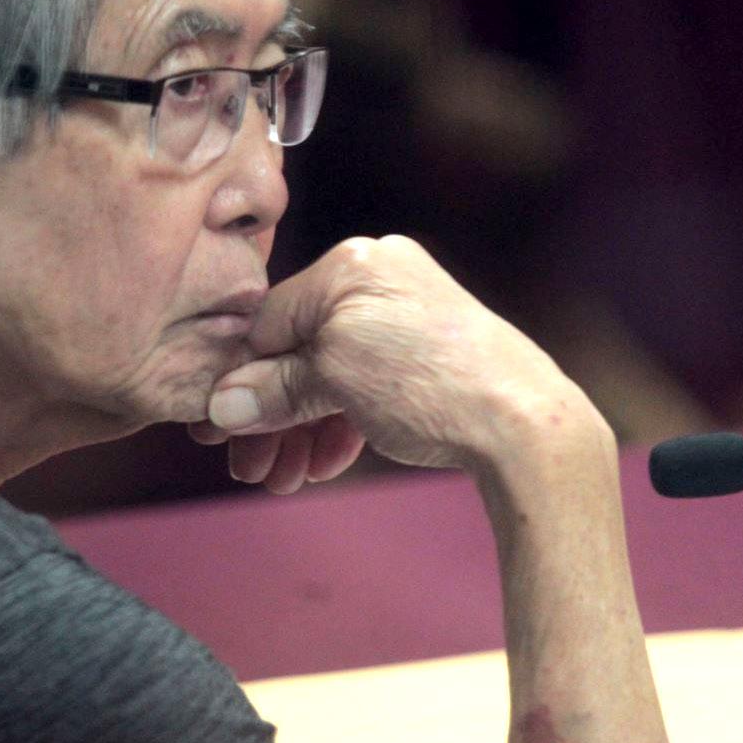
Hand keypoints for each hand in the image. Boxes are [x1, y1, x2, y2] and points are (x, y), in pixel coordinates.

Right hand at [189, 236, 590, 491]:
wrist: (523, 422)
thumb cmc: (432, 383)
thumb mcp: (336, 381)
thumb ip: (275, 390)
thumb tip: (224, 406)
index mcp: (351, 265)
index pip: (268, 321)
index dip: (239, 381)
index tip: (219, 431)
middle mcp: (380, 278)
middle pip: (297, 352)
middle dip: (270, 416)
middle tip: (254, 467)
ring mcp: (407, 316)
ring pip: (331, 375)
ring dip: (302, 429)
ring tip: (289, 478)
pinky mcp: (430, 354)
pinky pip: (366, 385)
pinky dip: (342, 423)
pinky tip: (329, 462)